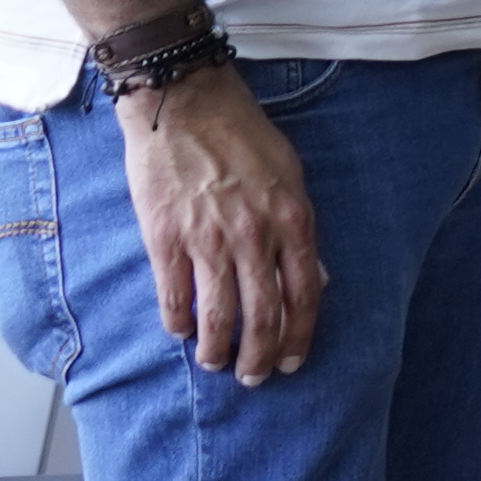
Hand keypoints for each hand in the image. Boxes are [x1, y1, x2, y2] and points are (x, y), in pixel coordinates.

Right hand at [120, 68, 321, 381]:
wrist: (186, 102)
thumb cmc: (242, 135)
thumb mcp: (292, 176)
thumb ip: (300, 229)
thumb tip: (316, 278)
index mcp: (293, 220)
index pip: (305, 295)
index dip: (299, 335)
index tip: (291, 360)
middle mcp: (255, 236)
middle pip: (263, 314)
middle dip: (260, 355)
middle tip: (254, 377)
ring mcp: (208, 238)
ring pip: (218, 313)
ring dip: (218, 349)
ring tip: (216, 364)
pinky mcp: (165, 236)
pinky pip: (173, 294)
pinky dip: (178, 322)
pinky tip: (181, 334)